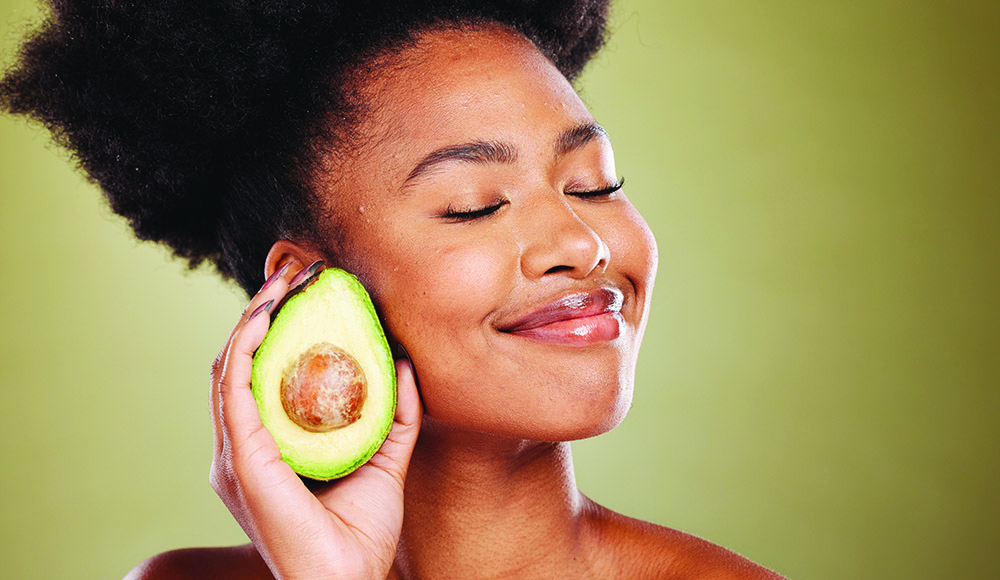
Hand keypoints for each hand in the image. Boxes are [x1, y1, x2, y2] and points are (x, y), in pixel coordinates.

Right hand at [209, 262, 422, 579]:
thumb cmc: (361, 533)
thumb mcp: (385, 459)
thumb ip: (395, 415)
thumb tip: (407, 363)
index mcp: (268, 446)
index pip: (264, 373)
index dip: (279, 327)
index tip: (310, 288)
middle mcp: (243, 446)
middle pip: (243, 361)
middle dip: (264, 310)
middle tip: (298, 271)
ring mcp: (236, 452)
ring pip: (231, 365)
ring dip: (253, 316)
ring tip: (284, 279)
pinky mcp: (239, 458)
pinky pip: (233, 388)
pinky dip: (245, 344)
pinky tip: (265, 313)